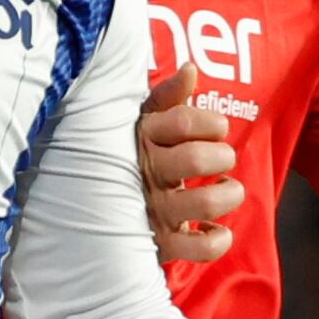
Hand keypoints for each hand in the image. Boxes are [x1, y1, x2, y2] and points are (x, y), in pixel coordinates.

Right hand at [140, 63, 243, 263]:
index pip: (182, 122)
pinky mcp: (161, 243)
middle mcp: (147, 173)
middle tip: (223, 158)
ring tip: (228, 189)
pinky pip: (200, 248)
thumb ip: (167, 97)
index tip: (217, 129)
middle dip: (221, 156)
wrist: (90, 207)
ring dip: (228, 195)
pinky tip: (214, 229)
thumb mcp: (142, 121)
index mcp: (143, 138)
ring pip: (204, 203)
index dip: (210, 123)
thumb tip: (190, 70)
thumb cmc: (131, 156)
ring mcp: (153, 209)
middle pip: (195, 160)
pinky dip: (218, 240)